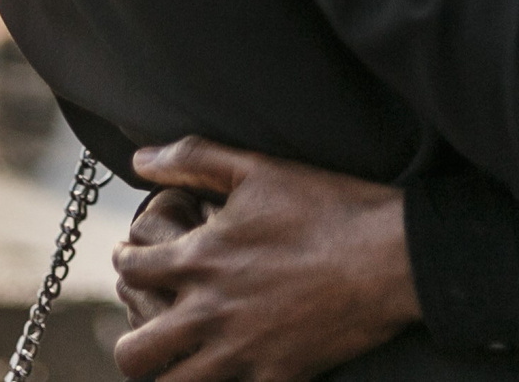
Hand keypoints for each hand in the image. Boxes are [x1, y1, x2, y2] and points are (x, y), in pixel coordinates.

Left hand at [112, 138, 417, 381]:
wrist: (392, 257)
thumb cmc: (327, 207)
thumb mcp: (258, 168)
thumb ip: (194, 158)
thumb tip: (139, 159)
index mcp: (200, 260)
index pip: (132, 272)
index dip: (126, 263)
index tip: (136, 262)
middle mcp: (210, 313)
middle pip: (135, 353)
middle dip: (132, 342)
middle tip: (149, 328)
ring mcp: (242, 353)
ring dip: (168, 374)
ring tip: (180, 361)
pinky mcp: (277, 378)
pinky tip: (230, 372)